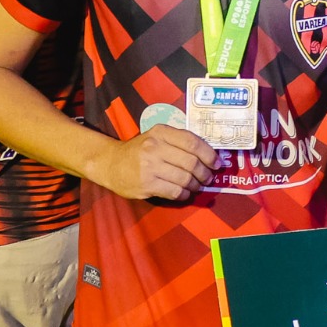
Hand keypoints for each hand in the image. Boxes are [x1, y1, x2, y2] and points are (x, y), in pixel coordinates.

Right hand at [93, 124, 218, 200]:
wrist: (110, 163)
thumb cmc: (139, 151)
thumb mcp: (156, 137)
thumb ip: (178, 142)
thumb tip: (208, 155)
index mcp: (161, 132)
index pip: (192, 142)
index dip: (209, 154)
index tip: (216, 163)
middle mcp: (155, 147)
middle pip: (191, 162)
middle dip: (204, 173)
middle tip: (208, 178)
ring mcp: (150, 167)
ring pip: (185, 178)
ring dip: (195, 185)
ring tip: (196, 186)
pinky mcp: (146, 184)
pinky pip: (175, 191)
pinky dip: (184, 194)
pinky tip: (184, 193)